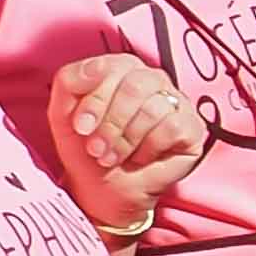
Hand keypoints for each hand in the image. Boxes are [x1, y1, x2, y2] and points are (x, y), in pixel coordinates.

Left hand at [39, 52, 204, 232]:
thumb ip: (70, 80)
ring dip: (126, 140)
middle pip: (136, 85)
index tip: (81, 128)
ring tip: (112, 157)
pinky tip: (140, 157)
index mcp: (123, 69)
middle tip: (96, 148)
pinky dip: (149, 147)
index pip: (113, 67)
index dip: (95, 100)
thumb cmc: (86, 148)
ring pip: (153, 109)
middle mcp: (153, 80)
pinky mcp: (193, 128)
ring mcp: (177, 103)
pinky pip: (172, 127)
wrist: (104, 188)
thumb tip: (97, 67)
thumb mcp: (62, 111)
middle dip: (112, 122)